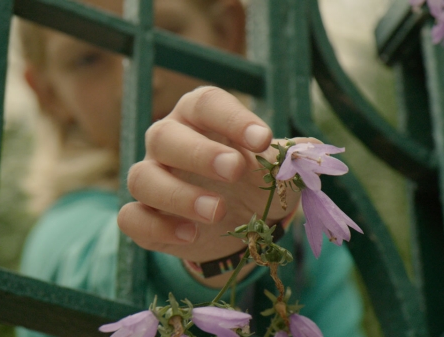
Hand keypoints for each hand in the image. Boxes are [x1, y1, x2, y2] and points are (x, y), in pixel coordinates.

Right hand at [117, 87, 308, 285]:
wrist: (237, 225)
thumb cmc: (255, 184)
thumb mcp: (278, 171)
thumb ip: (291, 159)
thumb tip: (311, 150)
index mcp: (200, 118)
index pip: (207, 104)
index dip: (232, 118)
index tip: (263, 139)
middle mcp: (168, 141)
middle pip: (163, 135)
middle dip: (199, 153)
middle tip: (235, 169)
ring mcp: (151, 178)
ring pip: (142, 178)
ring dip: (178, 195)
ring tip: (217, 211)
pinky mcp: (144, 216)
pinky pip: (131, 219)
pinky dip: (158, 228)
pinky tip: (190, 236)